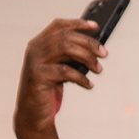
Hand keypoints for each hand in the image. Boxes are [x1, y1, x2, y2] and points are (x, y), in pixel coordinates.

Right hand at [13, 17, 106, 138]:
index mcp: (39, 43)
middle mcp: (35, 49)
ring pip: (64, 48)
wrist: (33, 114)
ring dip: (87, 57)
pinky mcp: (37, 76)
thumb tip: (95, 48)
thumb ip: (70, 57)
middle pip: (65, 36)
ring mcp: (35, 61)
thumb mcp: (60, 69)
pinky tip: (89, 85)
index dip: (77, 24)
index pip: (58, 25)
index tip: (96, 27)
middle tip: (104, 54)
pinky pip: (64, 71)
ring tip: (98, 69)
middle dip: (88, 43)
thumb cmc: (49, 90)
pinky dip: (81, 77)